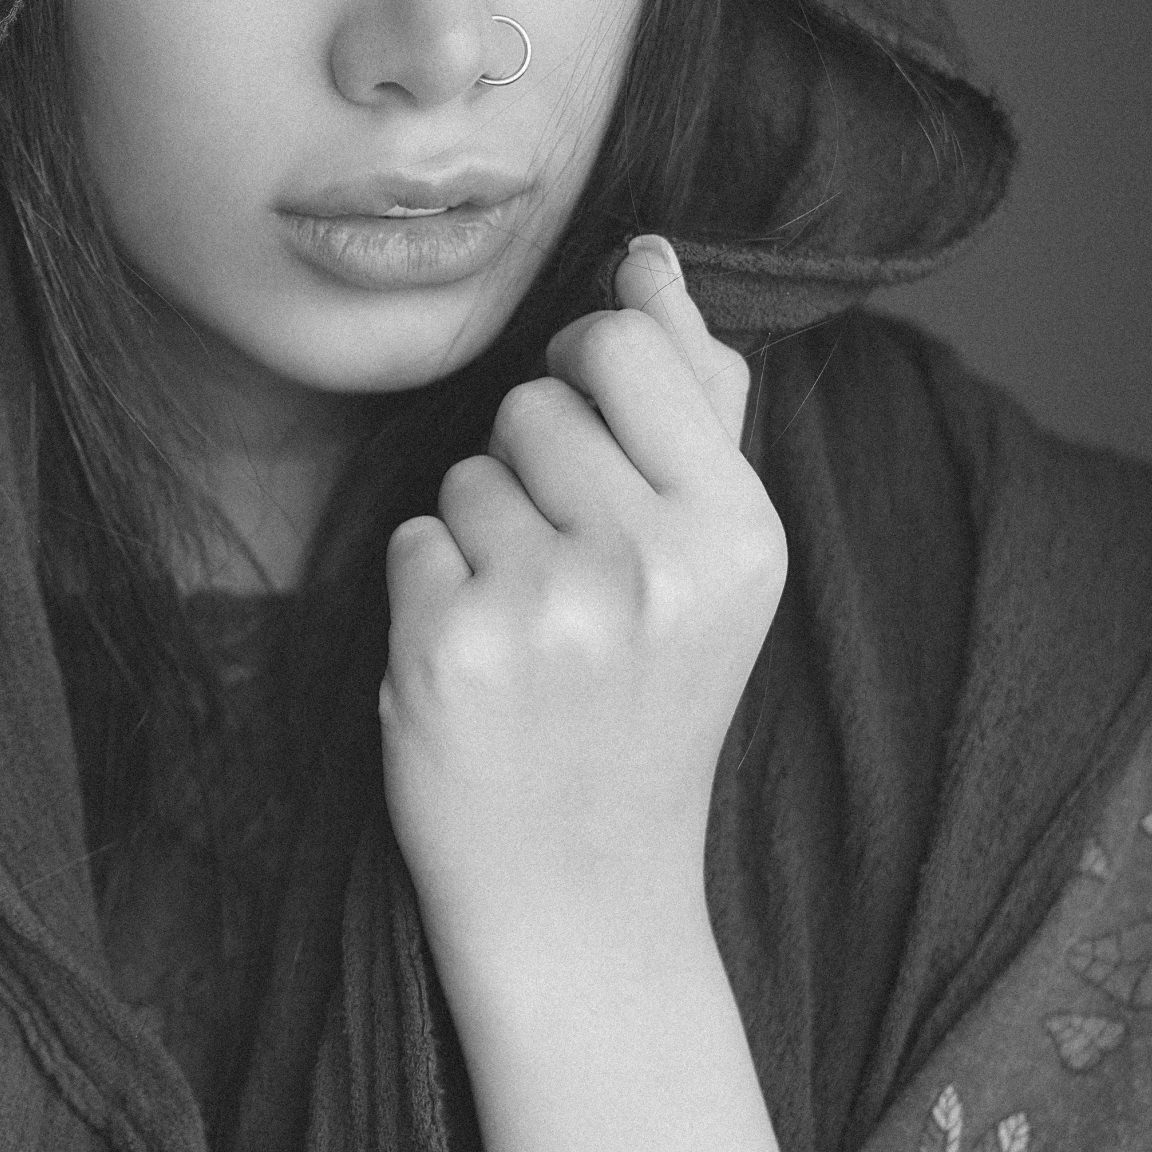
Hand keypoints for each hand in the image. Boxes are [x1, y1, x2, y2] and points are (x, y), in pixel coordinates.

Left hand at [379, 233, 787, 980]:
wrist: (585, 895)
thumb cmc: (647, 701)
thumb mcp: (715, 559)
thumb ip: (696, 398)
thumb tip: (653, 256)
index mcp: (740, 530)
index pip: (624, 343)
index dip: (588, 379)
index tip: (598, 449)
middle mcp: (655, 564)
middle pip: (533, 401)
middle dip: (533, 465)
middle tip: (570, 571)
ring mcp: (549, 608)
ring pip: (465, 470)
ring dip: (480, 532)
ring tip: (532, 628)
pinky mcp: (450, 648)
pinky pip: (411, 536)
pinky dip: (430, 589)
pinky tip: (478, 663)